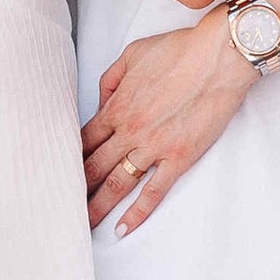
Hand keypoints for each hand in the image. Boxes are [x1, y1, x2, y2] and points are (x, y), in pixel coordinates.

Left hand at [81, 11, 252, 233]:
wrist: (219, 58)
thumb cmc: (180, 51)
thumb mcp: (133, 54)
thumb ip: (110, 80)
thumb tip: (102, 102)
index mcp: (117, 107)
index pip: (84, 140)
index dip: (71, 158)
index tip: (60, 172)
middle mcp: (130, 131)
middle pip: (95, 167)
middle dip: (77, 188)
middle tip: (62, 205)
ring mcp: (154, 147)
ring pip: (118, 184)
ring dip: (98, 207)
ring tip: (84, 224)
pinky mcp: (179, 158)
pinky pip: (153, 192)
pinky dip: (137, 213)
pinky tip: (122, 228)